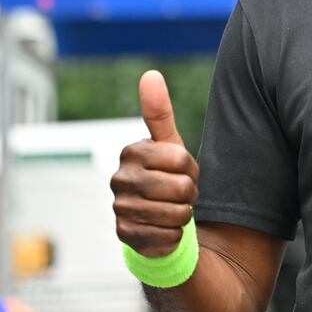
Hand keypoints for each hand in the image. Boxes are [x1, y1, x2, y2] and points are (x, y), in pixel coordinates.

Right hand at [111, 70, 199, 256]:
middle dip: (190, 193)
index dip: (192, 169)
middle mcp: (120, 179)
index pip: (182, 161)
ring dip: (184, 215)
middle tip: (181, 194)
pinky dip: (174, 236)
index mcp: (132, 152)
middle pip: (181, 188)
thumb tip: (150, 74)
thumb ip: (160, 112)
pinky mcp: (125, 235)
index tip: (182, 172)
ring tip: (173, 210)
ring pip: (177, 214)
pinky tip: (164, 228)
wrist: (154, 218)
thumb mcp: (169, 144)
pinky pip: (168, 237)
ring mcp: (120, 208)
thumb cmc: (165, 174)